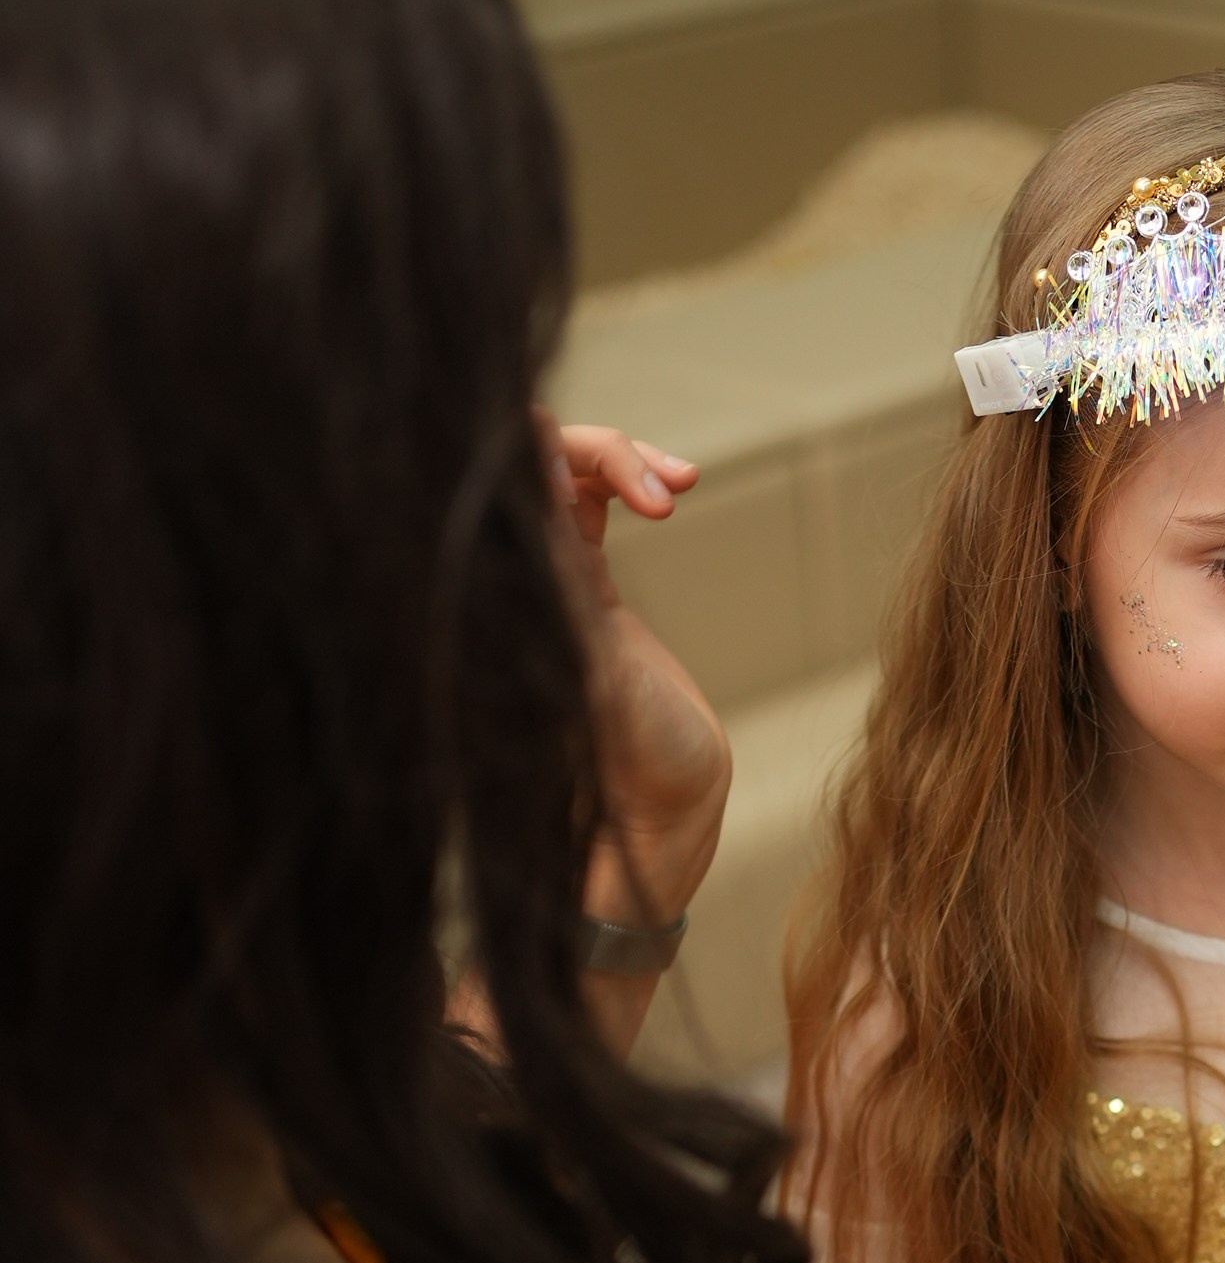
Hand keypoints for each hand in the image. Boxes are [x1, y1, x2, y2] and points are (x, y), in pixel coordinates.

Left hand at [542, 419, 729, 920]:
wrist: (662, 814)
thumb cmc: (629, 758)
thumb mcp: (596, 663)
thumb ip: (563, 569)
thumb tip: (529, 468)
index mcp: (506, 593)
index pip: (504, 480)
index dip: (550, 448)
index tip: (606, 473)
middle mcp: (517, 579)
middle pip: (539, 462)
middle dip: (609, 453)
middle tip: (670, 490)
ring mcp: (553, 580)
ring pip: (573, 474)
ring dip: (630, 461)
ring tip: (683, 485)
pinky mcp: (588, 591)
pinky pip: (594, 503)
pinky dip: (634, 483)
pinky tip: (673, 489)